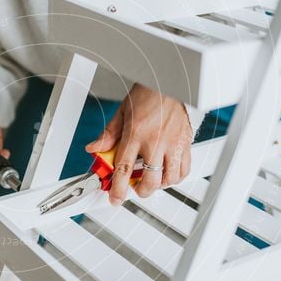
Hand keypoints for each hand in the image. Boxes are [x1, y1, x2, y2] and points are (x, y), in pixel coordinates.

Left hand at [85, 83, 191, 204]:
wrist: (170, 82)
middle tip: (135, 188)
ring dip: (158, 185)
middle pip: (150, 180)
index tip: (115, 198)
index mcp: (136, 134)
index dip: (118, 189)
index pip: (124, 169)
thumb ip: (109, 134)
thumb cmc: (148, 94)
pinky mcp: (185, 143)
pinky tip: (166, 173)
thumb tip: (94, 148)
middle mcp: (156, 141)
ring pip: (169, 179)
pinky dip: (175, 177)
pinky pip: (184, 169)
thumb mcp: (122, 112)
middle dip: (140, 190)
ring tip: (151, 179)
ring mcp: (173, 144)